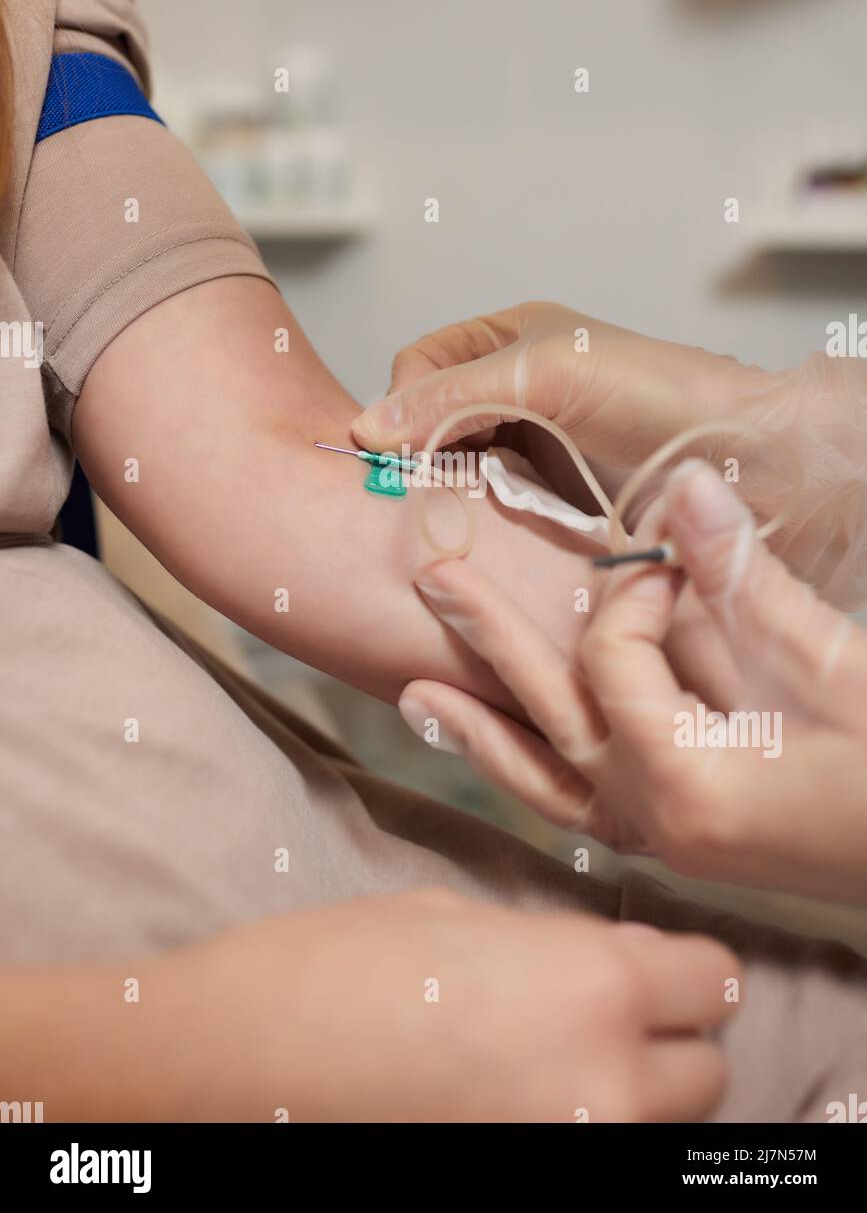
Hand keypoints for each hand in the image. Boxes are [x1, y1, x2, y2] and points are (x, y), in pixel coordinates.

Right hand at [200, 889, 734, 1121]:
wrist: (239, 1063)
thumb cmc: (338, 967)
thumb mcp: (460, 918)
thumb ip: (558, 946)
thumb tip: (606, 969)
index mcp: (594, 987)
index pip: (716, 982)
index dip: (682, 968)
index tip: (655, 967)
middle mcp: (606, 1086)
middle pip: (705, 1072)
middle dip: (662, 1039)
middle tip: (594, 1017)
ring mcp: (571, 1158)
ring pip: (656, 1127)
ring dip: (624, 1092)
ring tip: (546, 1063)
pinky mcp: (532, 1191)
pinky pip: (592, 1154)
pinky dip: (573, 1126)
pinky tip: (511, 1100)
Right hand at [353, 303, 866, 606]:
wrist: (745, 460)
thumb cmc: (658, 395)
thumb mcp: (543, 374)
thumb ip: (451, 394)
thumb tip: (366, 428)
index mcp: (507, 340)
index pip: (415, 368)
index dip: (402, 406)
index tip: (399, 450)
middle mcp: (512, 393)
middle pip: (426, 422)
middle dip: (417, 454)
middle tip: (417, 491)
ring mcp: (530, 449)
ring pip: (451, 471)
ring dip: (446, 494)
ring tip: (451, 516)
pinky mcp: (547, 501)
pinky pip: (488, 511)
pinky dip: (477, 523)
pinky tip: (482, 537)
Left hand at [400, 461, 866, 900]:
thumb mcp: (832, 665)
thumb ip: (745, 577)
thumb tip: (686, 482)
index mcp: (686, 780)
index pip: (612, 658)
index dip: (638, 589)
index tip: (685, 557)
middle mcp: (657, 821)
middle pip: (546, 716)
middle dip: (488, 638)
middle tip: (427, 576)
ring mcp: (666, 840)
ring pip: (548, 781)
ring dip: (485, 730)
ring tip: (416, 696)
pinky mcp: (683, 840)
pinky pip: (583, 810)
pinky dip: (537, 773)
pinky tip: (507, 752)